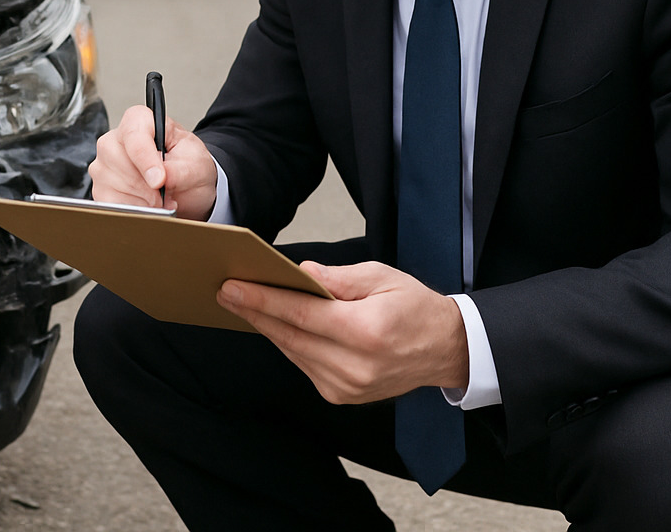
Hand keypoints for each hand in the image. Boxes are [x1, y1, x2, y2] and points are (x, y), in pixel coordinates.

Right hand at [88, 104, 219, 220]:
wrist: (187, 186)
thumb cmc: (188, 165)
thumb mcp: (195, 164)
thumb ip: (180, 170)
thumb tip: (163, 178)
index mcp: (140, 121)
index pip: (134, 136)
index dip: (146, 160)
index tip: (160, 180)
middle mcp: (114, 140)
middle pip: (120, 162)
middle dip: (147, 186)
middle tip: (167, 194)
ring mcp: (103, 165)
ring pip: (114, 186)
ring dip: (143, 202)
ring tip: (161, 200)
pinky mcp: (100, 189)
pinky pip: (110, 205)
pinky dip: (133, 211)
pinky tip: (148, 207)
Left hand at [217, 262, 469, 404]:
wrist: (445, 350)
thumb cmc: (415, 307)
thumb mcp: (381, 277)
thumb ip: (338, 278)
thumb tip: (299, 273)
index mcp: (365, 332)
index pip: (301, 315)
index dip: (263, 300)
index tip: (232, 286)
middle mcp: (354, 366)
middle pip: (290, 336)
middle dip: (254, 311)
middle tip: (225, 290)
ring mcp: (347, 387)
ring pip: (293, 352)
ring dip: (266, 327)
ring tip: (241, 302)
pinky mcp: (342, 396)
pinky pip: (304, 364)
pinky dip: (287, 343)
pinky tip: (272, 324)